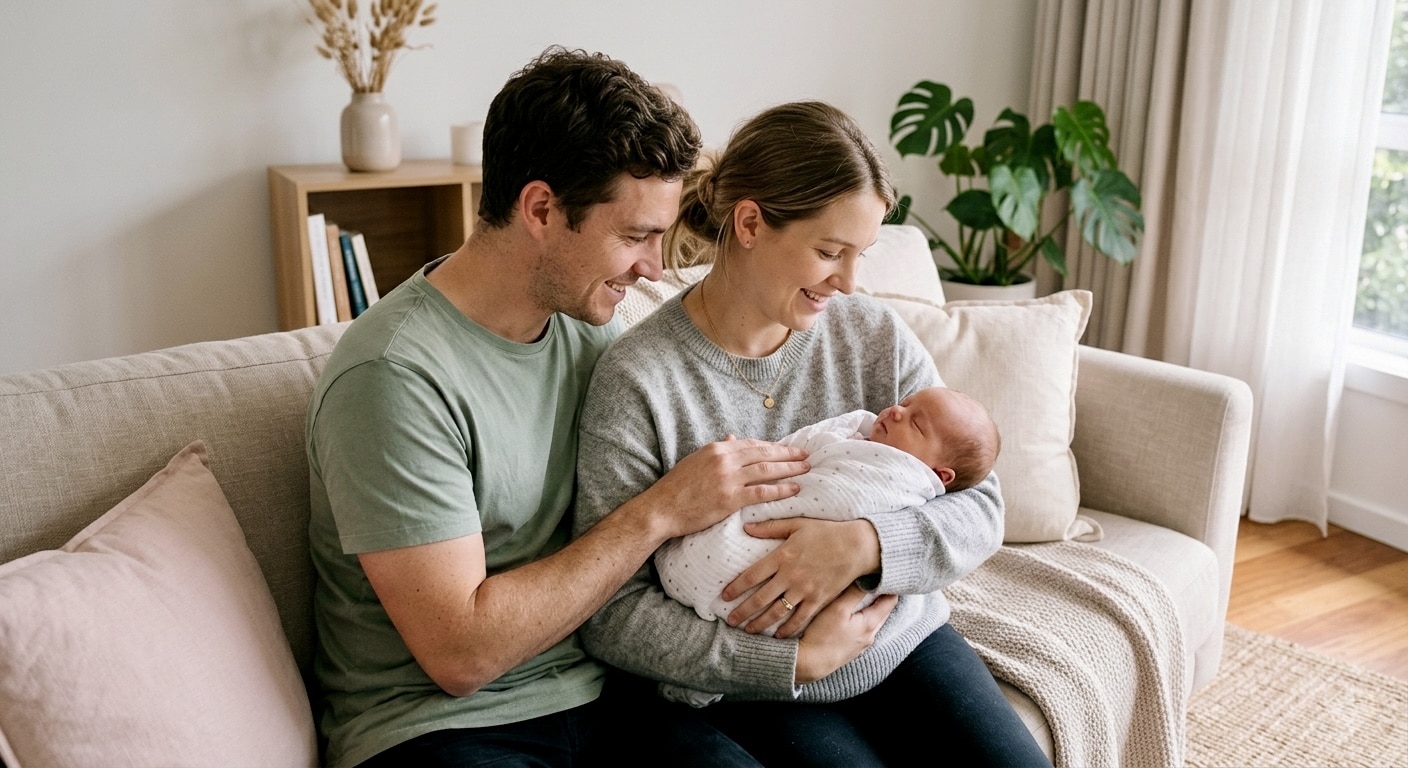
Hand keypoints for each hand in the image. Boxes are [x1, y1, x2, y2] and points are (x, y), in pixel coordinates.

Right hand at [645, 437, 807, 539]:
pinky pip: (762, 492)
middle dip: (788, 454)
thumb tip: (732, 438)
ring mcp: (729, 478)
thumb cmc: (677, 488)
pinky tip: (794, 489)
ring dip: (790, 469)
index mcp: (717, 449)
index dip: (772, 447)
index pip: (752, 444)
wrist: (662, 508)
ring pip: (767, 470)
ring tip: (806, 469)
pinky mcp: (730, 498)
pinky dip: (781, 489)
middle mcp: (725, 459)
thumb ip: (717, 451)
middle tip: (806, 455)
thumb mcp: (696, 461)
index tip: (787, 450)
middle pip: (764, 454)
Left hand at [723, 518, 880, 637]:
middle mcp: (790, 576)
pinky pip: (800, 619)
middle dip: (743, 612)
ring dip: (760, 624)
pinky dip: (787, 629)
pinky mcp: (818, 600)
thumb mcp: (797, 524)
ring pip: (777, 612)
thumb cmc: (826, 532)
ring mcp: (804, 590)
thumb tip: (746, 526)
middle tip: (730, 621)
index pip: (751, 575)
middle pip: (760, 598)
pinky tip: (778, 636)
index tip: (724, 597)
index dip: (736, 587)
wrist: (857, 546)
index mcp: (782, 556)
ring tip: (748, 631)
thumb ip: (770, 527)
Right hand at [794, 586, 896, 684]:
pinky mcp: (851, 649)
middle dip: (881, 595)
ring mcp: (861, 644)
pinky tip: (851, 614)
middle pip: (884, 610)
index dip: (890, 585)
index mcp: (871, 624)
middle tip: (874, 578)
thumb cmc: (822, 635)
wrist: (808, 664)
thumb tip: (868, 577)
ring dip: (871, 606)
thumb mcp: (838, 609)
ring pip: (873, 620)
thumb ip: (855, 592)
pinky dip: (862, 618)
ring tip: (862, 592)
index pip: (891, 600)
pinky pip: (863, 629)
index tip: (884, 573)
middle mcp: (870, 635)